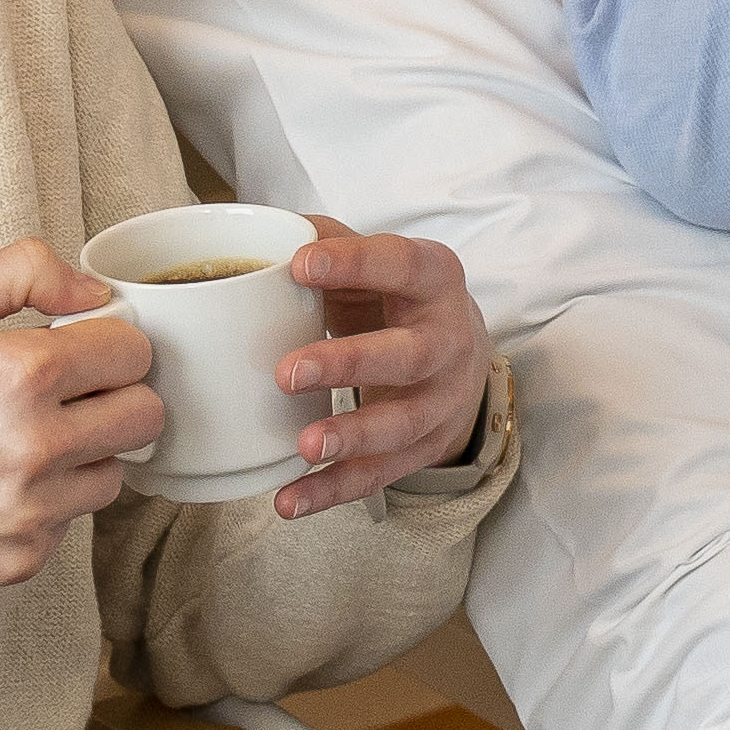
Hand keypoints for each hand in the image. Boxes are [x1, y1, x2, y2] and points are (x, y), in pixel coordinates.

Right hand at [0, 240, 158, 643]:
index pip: (134, 351)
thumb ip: (24, 272)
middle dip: (115, 395)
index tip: (80, 348)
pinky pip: (72, 522)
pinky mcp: (20, 561)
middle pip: (146, 415)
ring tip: (21, 441)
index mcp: (20, 373)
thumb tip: (95, 293)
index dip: (108, 342)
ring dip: (85, 453)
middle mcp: (36, 447)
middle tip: (66, 393)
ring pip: (116, 472)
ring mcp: (31, 512)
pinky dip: (47, 502)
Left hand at [268, 229, 497, 521]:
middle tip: (288, 372)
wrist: (461, 357)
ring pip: (402, 424)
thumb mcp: (379, 262)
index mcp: (435, 279)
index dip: (354, 265)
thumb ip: (328, 240)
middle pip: (409, 355)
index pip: (400, 265)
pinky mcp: (425, 447)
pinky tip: (289, 500)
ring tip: (304, 446)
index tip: (298, 266)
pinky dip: (334, 491)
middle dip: (350, 364)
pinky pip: (380, 474)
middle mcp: (449, 340)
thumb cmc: (399, 300)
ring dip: (353, 436)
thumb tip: (268, 229)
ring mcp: (442, 400)